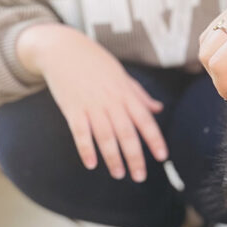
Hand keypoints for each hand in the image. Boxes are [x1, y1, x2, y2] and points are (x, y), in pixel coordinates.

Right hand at [16, 23, 166, 180]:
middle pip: (127, 133)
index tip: (163, 157)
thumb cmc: (96, 63)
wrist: (63, 49)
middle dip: (135, 157)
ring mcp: (91, 106)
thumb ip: (140, 96)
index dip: (154, 139)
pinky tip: (92, 164)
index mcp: (126, 94)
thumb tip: (159, 109)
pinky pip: (80, 133)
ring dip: (113, 158)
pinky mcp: (72, 109)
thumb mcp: (123, 76)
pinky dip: (86, 149)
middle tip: (140, 177)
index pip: (145, 120)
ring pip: (105, 136)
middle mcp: (111, 102)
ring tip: (120, 175)